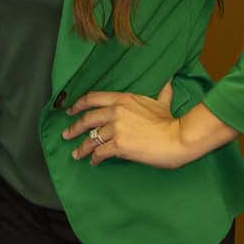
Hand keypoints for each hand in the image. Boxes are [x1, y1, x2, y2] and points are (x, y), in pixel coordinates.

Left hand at [64, 86, 236, 168]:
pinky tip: (93, 162)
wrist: (177, 137)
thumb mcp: (163, 102)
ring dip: (82, 148)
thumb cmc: (171, 121)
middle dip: (74, 127)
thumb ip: (162, 92)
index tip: (70, 110)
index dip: (78, 104)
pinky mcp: (118, 145)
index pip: (93, 98)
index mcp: (122, 99)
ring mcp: (115, 129)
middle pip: (87, 119)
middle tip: (66, 134)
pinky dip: (95, 158)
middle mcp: (115, 112)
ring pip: (91, 138)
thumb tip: (169, 81)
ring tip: (76, 154)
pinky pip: (100, 152)